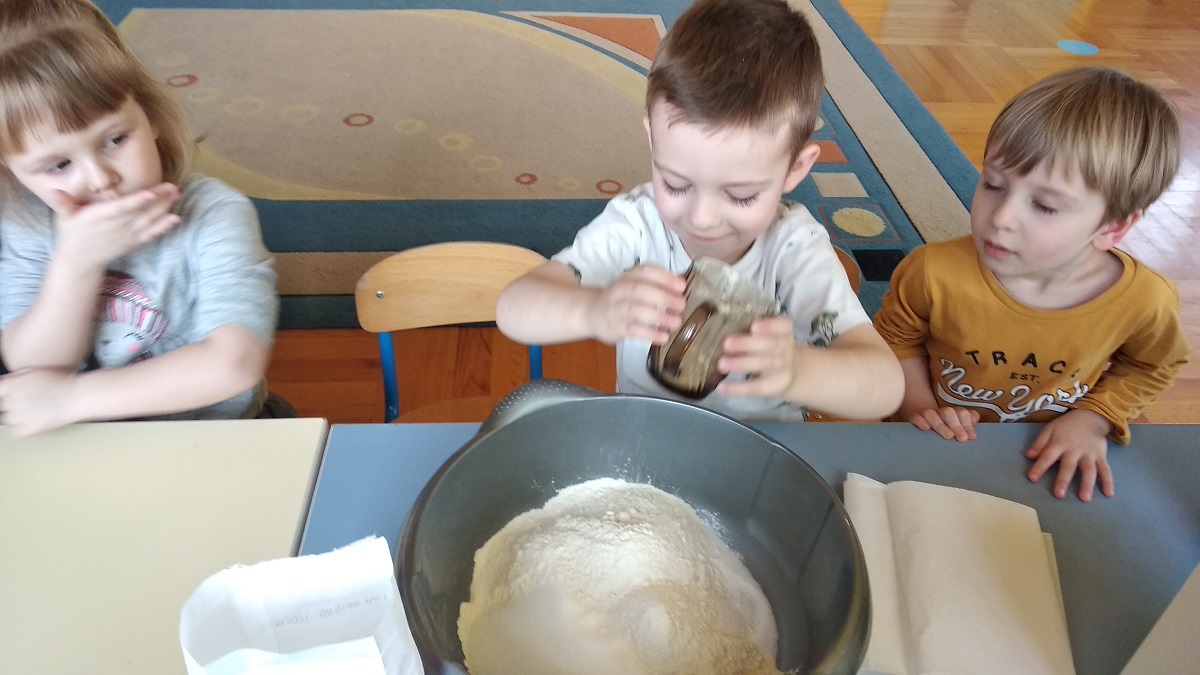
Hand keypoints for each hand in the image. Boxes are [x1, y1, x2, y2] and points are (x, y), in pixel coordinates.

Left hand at [0, 367, 80, 436]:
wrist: (78, 397)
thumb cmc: (60, 382)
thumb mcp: (35, 371)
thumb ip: (14, 376)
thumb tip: (3, 382)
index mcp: (12, 385)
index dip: (6, 394)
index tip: (12, 397)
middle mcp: (13, 400)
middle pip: (4, 405)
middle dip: (14, 403)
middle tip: (31, 401)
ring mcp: (19, 416)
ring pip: (8, 419)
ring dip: (18, 416)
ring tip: (35, 410)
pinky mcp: (27, 429)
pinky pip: (15, 431)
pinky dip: (21, 428)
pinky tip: (34, 420)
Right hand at [52, 183, 181, 267]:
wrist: (80, 259)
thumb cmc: (71, 232)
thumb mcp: (63, 217)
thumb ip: (63, 204)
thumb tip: (54, 192)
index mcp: (100, 216)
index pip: (121, 208)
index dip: (137, 201)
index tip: (151, 193)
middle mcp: (117, 226)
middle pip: (140, 212)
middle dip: (158, 200)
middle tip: (173, 187)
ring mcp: (127, 235)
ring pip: (149, 221)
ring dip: (164, 209)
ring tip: (176, 195)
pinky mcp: (134, 242)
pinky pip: (151, 234)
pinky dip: (164, 227)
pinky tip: (176, 219)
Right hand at [586, 265, 685, 344]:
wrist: (591, 312)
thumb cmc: (622, 297)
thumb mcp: (635, 285)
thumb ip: (657, 284)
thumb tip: (681, 285)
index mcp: (630, 276)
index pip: (646, 271)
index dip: (664, 278)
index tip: (682, 286)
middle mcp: (621, 290)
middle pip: (640, 290)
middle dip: (663, 297)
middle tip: (681, 305)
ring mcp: (616, 309)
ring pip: (636, 311)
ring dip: (658, 317)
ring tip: (676, 323)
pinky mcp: (615, 327)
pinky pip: (633, 331)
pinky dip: (649, 334)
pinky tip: (663, 337)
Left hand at [715, 315, 796, 397]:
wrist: (789, 371)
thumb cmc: (769, 345)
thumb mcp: (767, 334)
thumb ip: (749, 329)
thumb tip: (718, 329)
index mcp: (784, 331)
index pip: (783, 326)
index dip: (770, 326)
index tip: (754, 326)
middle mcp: (786, 348)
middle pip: (770, 346)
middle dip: (747, 344)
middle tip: (726, 344)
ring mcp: (782, 368)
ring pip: (763, 365)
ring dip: (741, 364)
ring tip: (721, 364)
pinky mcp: (773, 386)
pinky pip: (756, 387)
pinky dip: (737, 388)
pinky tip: (721, 388)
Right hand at [907, 406, 980, 441]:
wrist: (921, 419)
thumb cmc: (945, 430)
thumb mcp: (958, 429)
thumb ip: (967, 426)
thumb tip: (974, 427)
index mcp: (954, 414)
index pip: (962, 413)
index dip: (967, 424)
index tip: (971, 437)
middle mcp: (940, 412)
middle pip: (948, 413)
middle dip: (956, 426)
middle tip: (962, 438)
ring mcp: (926, 414)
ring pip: (931, 414)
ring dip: (941, 425)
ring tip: (948, 436)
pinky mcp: (913, 417)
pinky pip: (915, 416)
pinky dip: (920, 421)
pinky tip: (926, 429)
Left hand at [1025, 409, 1113, 500]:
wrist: (1090, 417)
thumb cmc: (1066, 427)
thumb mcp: (1049, 430)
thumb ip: (1039, 444)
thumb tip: (1029, 456)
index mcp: (1059, 443)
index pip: (1047, 456)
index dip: (1040, 467)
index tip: (1032, 478)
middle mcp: (1075, 450)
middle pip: (1069, 466)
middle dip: (1063, 480)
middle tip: (1059, 495)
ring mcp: (1089, 454)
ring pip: (1089, 470)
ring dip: (1087, 484)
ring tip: (1085, 498)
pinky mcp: (1101, 456)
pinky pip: (1106, 470)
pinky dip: (1108, 481)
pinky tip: (1109, 494)